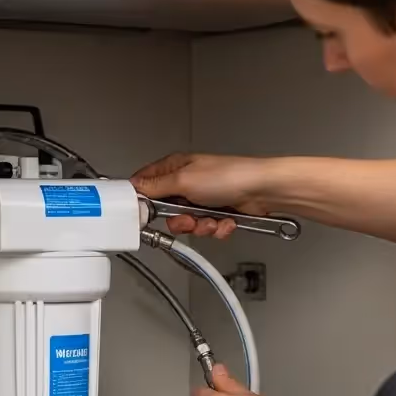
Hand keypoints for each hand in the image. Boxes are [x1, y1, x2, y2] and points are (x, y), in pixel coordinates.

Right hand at [131, 153, 271, 238]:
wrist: (263, 190)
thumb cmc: (229, 176)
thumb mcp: (183, 181)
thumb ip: (155, 187)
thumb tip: (133, 188)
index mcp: (176, 168)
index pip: (147, 183)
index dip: (144, 200)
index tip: (144, 214)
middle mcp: (188, 182)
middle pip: (167, 211)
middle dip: (180, 221)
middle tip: (189, 218)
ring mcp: (204, 198)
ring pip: (189, 223)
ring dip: (201, 226)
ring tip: (213, 219)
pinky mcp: (218, 212)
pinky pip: (208, 228)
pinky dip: (217, 228)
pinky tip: (226, 220)